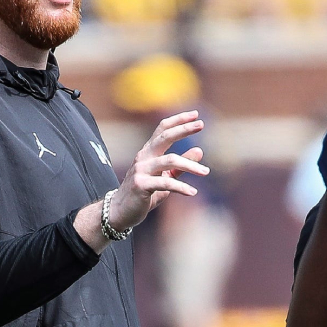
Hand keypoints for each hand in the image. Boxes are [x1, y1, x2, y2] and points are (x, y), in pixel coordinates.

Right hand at [109, 111, 208, 229]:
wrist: (120, 212)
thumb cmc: (144, 193)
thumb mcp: (165, 178)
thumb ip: (180, 166)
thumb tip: (200, 150)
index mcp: (148, 152)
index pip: (163, 129)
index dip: (178, 120)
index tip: (196, 115)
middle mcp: (144, 157)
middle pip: (165, 137)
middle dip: (184, 129)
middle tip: (202, 124)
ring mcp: (141, 170)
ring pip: (170, 160)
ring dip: (190, 166)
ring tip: (206, 172)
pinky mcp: (141, 185)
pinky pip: (166, 183)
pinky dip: (181, 187)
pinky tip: (193, 192)